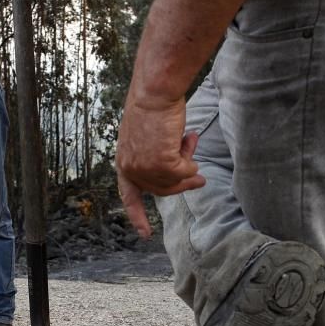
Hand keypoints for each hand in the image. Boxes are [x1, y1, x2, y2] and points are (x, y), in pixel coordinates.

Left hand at [115, 97, 204, 237]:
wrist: (154, 92)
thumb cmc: (151, 107)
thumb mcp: (146, 139)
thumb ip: (154, 157)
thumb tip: (180, 175)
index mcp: (123, 163)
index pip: (129, 196)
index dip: (137, 215)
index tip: (144, 233)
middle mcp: (131, 169)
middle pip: (161, 189)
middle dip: (182, 184)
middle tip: (201, 180)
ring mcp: (146, 169)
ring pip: (175, 181)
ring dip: (188, 164)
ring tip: (190, 141)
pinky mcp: (162, 164)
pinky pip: (186, 171)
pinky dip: (191, 159)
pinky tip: (188, 138)